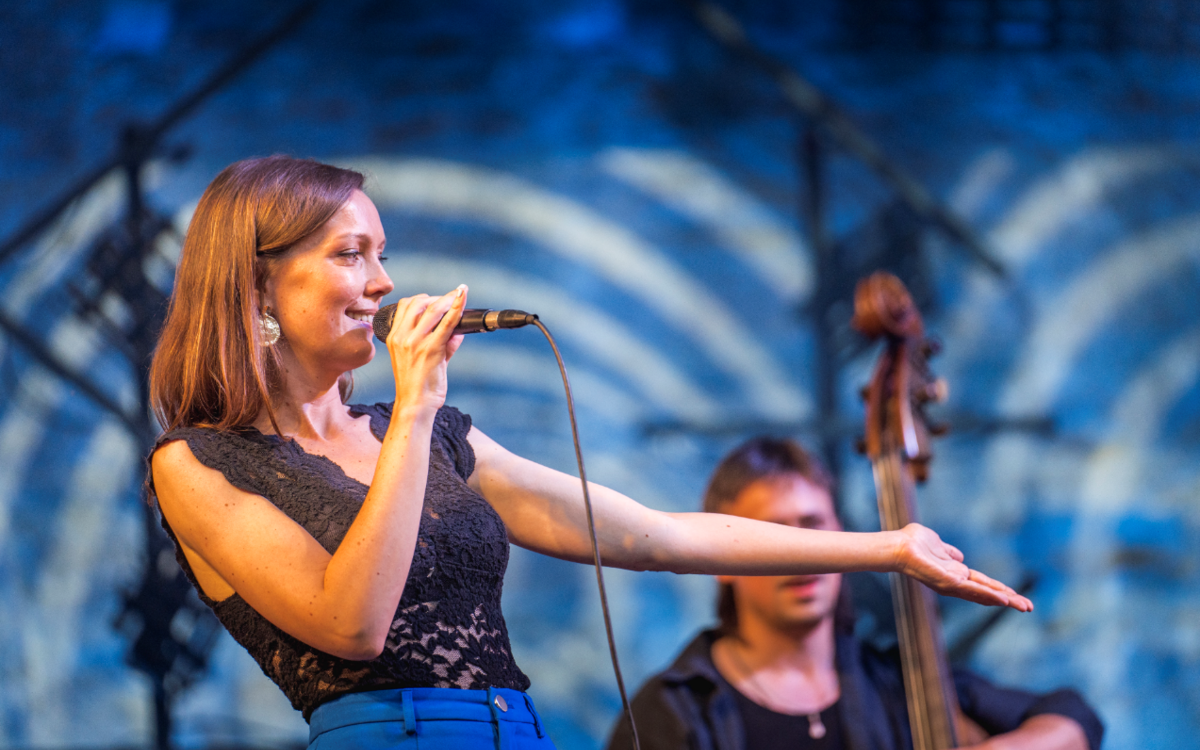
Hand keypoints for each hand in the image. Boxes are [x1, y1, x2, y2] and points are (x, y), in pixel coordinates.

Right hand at [385, 285, 466, 411]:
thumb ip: (441, 341)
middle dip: (437, 297)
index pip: (405, 305)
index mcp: (394, 337)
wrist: (415, 403)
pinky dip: (456, 306)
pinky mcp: (431, 349)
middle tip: (450, 300)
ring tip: (458, 299)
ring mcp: (415, 342)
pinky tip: (462, 296)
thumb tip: (458, 328)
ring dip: (448, 300)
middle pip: (419, 302)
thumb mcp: (421, 358)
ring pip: (433, 309)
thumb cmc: (418, 384)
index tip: (435, 299)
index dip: (422, 298)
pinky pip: (447, 322)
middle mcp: (402, 336)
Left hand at [891, 524, 1031, 611]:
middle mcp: (955, 582)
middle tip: (1029, 607)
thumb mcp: (937, 545)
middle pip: (987, 593)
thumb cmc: (913, 543)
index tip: (1017, 597)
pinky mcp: (947, 582)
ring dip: (1003, 599)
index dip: (999, 590)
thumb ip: (949, 552)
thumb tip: (958, 556)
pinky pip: (970, 590)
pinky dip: (987, 595)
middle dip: (1008, 600)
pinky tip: (1002, 600)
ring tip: (1022, 606)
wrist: (897, 545)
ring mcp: (951, 584)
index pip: (982, 584)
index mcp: (955, 574)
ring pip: (982, 594)